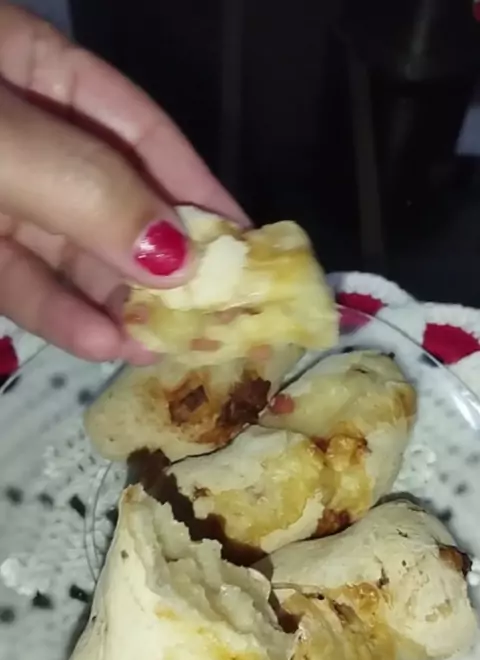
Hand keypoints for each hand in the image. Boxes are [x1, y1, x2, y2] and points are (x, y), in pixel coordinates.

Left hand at [0, 5, 246, 362]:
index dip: (194, 188)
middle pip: (111, 199)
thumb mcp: (5, 140)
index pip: (138, 129)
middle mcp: (24, 134)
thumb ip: (89, 190)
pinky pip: (19, 279)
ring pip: (67, 250)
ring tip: (162, 346)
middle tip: (211, 316)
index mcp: (34, 68)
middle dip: (159, 260)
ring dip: (115, 302)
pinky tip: (102, 345)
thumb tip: (180, 258)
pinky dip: (58, 314)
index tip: (245, 247)